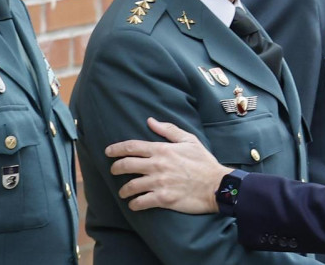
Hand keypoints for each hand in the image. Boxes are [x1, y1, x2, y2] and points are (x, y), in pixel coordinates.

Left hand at [105, 117, 232, 213]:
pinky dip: (134, 204)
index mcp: (162, 150)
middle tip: (113, 171)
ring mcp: (159, 183)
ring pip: (130, 186)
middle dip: (115, 168)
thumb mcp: (189, 140)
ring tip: (123, 192)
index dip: (116, 149)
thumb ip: (168, 130)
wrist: (217, 185)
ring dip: (123, 190)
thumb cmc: (204, 162)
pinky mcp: (163, 199)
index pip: (132, 147)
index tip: (108, 152)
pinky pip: (140, 202)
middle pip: (126, 165)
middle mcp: (158, 165)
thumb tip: (150, 121)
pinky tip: (133, 204)